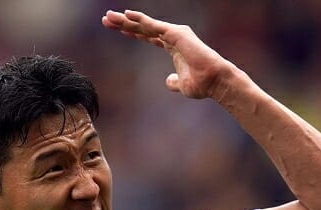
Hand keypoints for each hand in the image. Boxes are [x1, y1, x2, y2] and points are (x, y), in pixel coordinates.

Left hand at [102, 10, 231, 98]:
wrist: (214, 82)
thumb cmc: (201, 84)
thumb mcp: (181, 85)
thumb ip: (173, 82)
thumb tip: (167, 81)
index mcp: (172, 46)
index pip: (148, 36)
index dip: (132, 32)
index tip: (118, 29)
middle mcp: (172, 37)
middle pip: (142, 28)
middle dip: (124, 24)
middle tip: (106, 19)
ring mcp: (174, 34)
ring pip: (145, 25)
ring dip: (126, 20)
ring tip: (109, 16)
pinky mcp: (176, 34)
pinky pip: (154, 25)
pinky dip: (140, 19)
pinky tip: (127, 15)